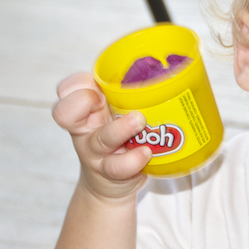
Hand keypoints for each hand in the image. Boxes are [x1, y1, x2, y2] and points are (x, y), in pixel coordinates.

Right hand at [52, 73, 150, 198]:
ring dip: (120, 129)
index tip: (97, 87)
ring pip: (100, 139)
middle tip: (100, 100)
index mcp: (88, 108)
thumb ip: (137, 92)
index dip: (77, 84)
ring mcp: (95, 152)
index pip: (68, 89)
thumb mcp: (119, 113)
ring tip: (139, 121)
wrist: (111, 185)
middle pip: (63, 113)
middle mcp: (85, 129)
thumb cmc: (120, 139)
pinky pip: (117, 166)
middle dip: (81, 102)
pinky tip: (145, 153)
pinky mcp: (109, 173)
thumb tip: (184, 64)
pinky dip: (132, 159)